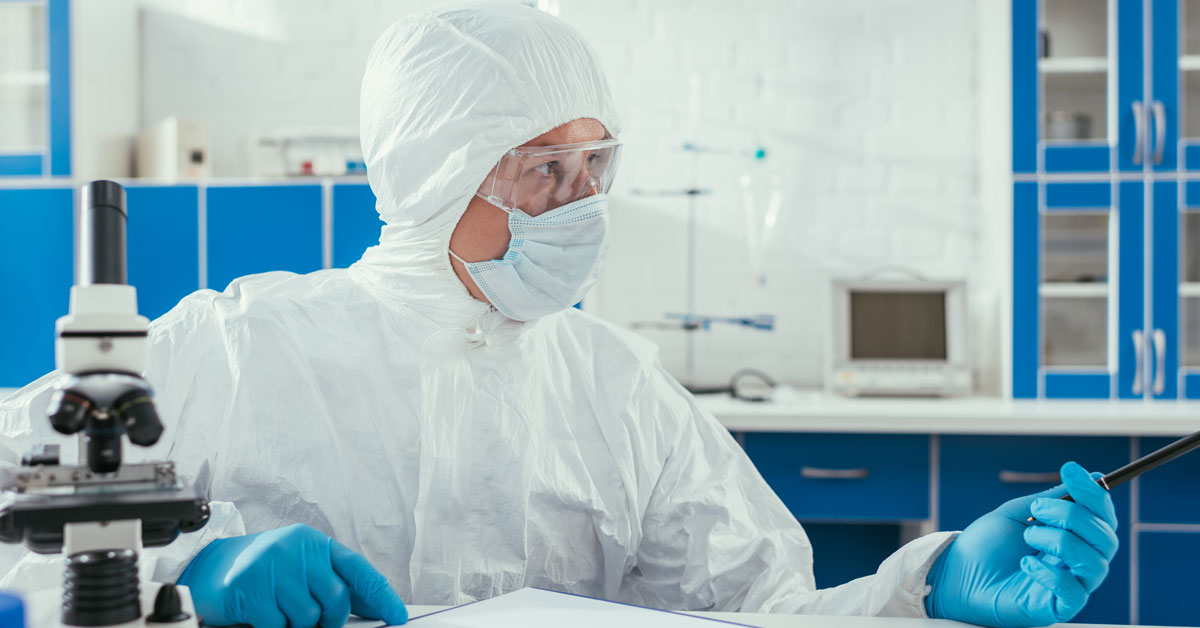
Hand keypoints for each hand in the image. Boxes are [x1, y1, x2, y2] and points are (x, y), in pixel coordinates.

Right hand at [178, 523, 407, 626]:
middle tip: (310, 621)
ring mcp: (272, 566)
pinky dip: (270, 627)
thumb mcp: (300, 571)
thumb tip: (373, 608)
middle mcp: (296, 548)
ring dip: (294, 624)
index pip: (357, 569)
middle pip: (335, 599)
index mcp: (313, 542)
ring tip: (276, 610)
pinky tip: (258, 614)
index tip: (398, 615)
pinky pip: (277, 626)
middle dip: (328, 620)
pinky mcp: (250, 588)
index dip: (380, 594)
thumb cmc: (262, 574)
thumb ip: (331, 585)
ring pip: (307, 617)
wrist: (206, 570)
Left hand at [925, 461, 1118, 627]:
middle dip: (1074, 516)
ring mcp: (1071, 583)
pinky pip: (1074, 592)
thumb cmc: (987, 545)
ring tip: (1027, 536)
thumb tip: (1092, 476)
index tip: (1070, 469)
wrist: (957, 575)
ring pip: (1095, 563)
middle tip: (1037, 510)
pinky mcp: (1059, 606)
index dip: (1093, 491)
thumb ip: (1051, 499)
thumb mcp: (1017, 512)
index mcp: (1073, 534)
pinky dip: (1051, 573)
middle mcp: (1079, 559)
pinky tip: (1025, 564)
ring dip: (1060, 541)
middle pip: (1106, 538)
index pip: (1101, 515)